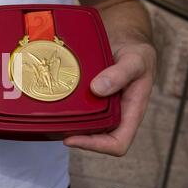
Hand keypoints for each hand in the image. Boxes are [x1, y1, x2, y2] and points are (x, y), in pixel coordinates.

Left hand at [64, 42, 156, 156]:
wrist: (125, 42)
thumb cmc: (137, 54)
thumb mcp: (135, 59)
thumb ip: (121, 73)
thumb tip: (97, 89)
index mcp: (131, 113)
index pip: (117, 143)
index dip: (95, 146)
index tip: (72, 138)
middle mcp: (115, 115)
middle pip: (95, 138)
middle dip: (76, 136)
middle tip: (55, 126)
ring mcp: (102, 109)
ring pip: (84, 126)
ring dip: (69, 124)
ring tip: (51, 116)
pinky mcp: (90, 100)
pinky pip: (78, 110)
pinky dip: (66, 110)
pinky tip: (53, 101)